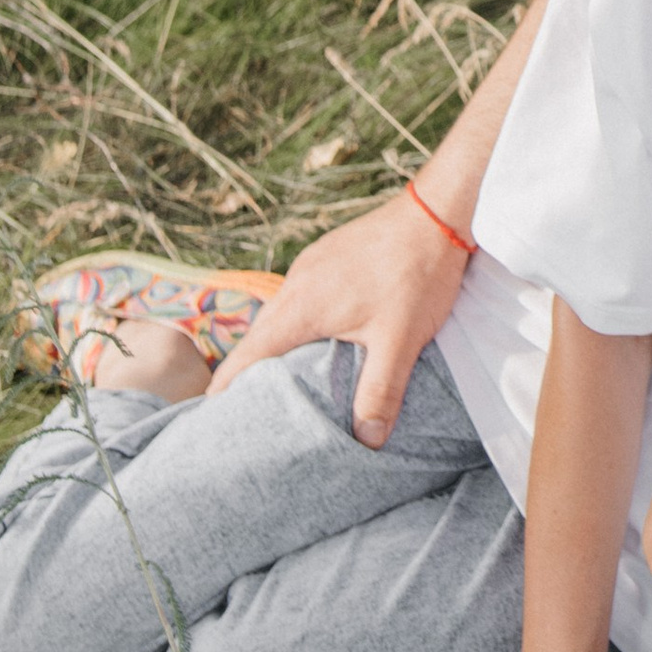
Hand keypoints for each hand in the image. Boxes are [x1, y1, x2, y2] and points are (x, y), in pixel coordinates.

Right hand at [207, 183, 468, 448]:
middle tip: (252, 412)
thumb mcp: (400, 340)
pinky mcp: (329, 256)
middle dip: (251, 375)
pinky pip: (301, 297)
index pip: (247, 356)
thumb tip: (367, 443)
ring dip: (278, 347)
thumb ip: (380, 392)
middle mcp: (295, 285)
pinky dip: (300, 323)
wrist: (438, 209)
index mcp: (300, 308)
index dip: (226, 389)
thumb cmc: (418, 274)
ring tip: (286, 382)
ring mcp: (312, 266)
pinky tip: (322, 339)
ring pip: (281, 316)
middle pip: (259, 338)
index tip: (213, 418)